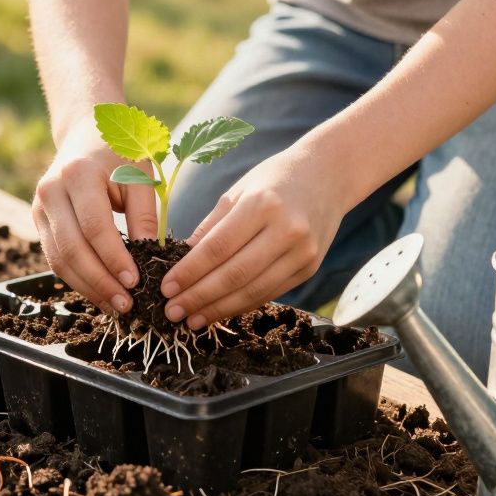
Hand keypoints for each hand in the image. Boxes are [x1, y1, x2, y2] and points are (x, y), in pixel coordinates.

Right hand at [32, 120, 156, 313]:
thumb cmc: (120, 155)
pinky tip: (100, 293)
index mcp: (78, 174)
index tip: (135, 282)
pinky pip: (55, 258)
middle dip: (99, 281)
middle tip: (126, 304)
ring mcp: (39, 207)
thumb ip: (145, 215)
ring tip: (115, 306)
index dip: (113, 258)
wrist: (85, 135)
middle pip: (72, 248)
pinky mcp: (38, 221)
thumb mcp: (141, 176)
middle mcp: (51, 191)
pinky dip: (78, 279)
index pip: (95, 227)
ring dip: (87, 287)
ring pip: (59, 259)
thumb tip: (151, 257)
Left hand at [160, 145, 348, 328]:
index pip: (217, 247)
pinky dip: (242, 304)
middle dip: (199, 297)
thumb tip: (181, 261)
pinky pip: (270, 292)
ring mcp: (302, 252)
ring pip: (253, 290)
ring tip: (192, 320)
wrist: (328, 176)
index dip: (189, 272)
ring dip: (219, 309)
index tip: (167, 288)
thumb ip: (210, 227)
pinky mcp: (309, 268)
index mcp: (262, 204)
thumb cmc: (275, 179)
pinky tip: (220, 310)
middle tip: (173, 311)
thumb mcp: (238, 191)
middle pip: (235, 274)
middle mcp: (286, 230)